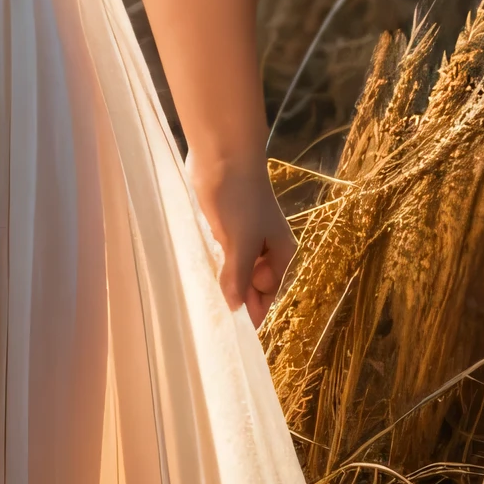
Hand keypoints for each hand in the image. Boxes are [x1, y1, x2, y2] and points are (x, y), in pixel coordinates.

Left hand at [184, 152, 296, 327]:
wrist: (222, 152)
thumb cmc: (239, 198)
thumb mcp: (241, 243)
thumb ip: (238, 278)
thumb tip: (236, 310)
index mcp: (280, 253)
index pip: (270, 294)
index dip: (254, 310)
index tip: (234, 331)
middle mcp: (266, 247)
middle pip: (254, 283)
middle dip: (238, 296)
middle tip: (215, 313)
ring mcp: (246, 235)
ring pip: (237, 268)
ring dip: (225, 280)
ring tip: (207, 296)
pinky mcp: (226, 223)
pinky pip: (223, 252)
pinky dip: (215, 263)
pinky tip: (202, 271)